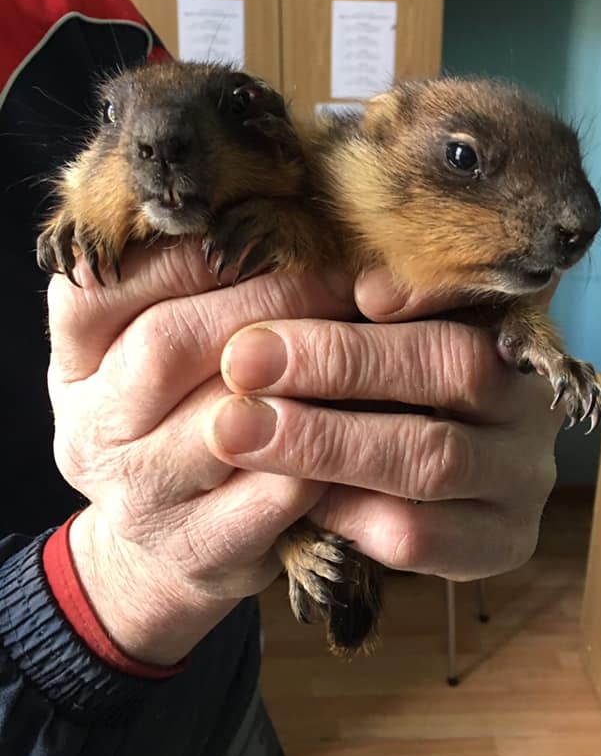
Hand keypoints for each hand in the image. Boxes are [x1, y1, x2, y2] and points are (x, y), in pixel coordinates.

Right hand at [47, 243, 356, 663]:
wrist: (170, 544)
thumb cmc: (179, 419)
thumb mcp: (153, 350)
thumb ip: (185, 289)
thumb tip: (272, 206)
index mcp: (75, 364)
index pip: (102, 287)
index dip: (188, 251)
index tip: (267, 221)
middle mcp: (90, 430)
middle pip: (168, 343)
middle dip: (269, 297)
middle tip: (341, 274)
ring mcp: (140, 497)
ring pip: (227, 420)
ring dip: (310, 369)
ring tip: (369, 331)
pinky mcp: (200, 549)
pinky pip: (275, 491)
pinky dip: (329, 445)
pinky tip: (369, 411)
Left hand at [205, 267, 563, 581]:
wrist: (399, 498)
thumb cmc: (378, 396)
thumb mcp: (376, 343)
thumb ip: (363, 311)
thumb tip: (357, 287)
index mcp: (512, 329)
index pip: (483, 294)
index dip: (427, 287)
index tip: (359, 290)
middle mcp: (531, 403)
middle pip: (457, 367)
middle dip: (342, 360)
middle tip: (244, 357)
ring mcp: (525, 479)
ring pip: (432, 458)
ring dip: (325, 443)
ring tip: (237, 429)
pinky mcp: (502, 544)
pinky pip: (420, 534)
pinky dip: (347, 512)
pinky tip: (291, 494)